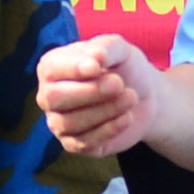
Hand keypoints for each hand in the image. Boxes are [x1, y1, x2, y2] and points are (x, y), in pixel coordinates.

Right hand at [37, 34, 150, 156]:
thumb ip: (106, 48)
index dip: (72, 69)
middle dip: (89, 92)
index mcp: (52, 68)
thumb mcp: (120, 49)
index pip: (50, 70)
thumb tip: (95, 57)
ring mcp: (59, 122)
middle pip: (54, 98)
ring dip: (104, 110)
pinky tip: (127, 117)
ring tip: (131, 97)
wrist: (145, 96)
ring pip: (69, 123)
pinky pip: (84, 142)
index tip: (97, 66)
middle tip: (119, 83)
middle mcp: (48, 96)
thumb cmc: (125, 67)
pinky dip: (108, 130)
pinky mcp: (74, 144)